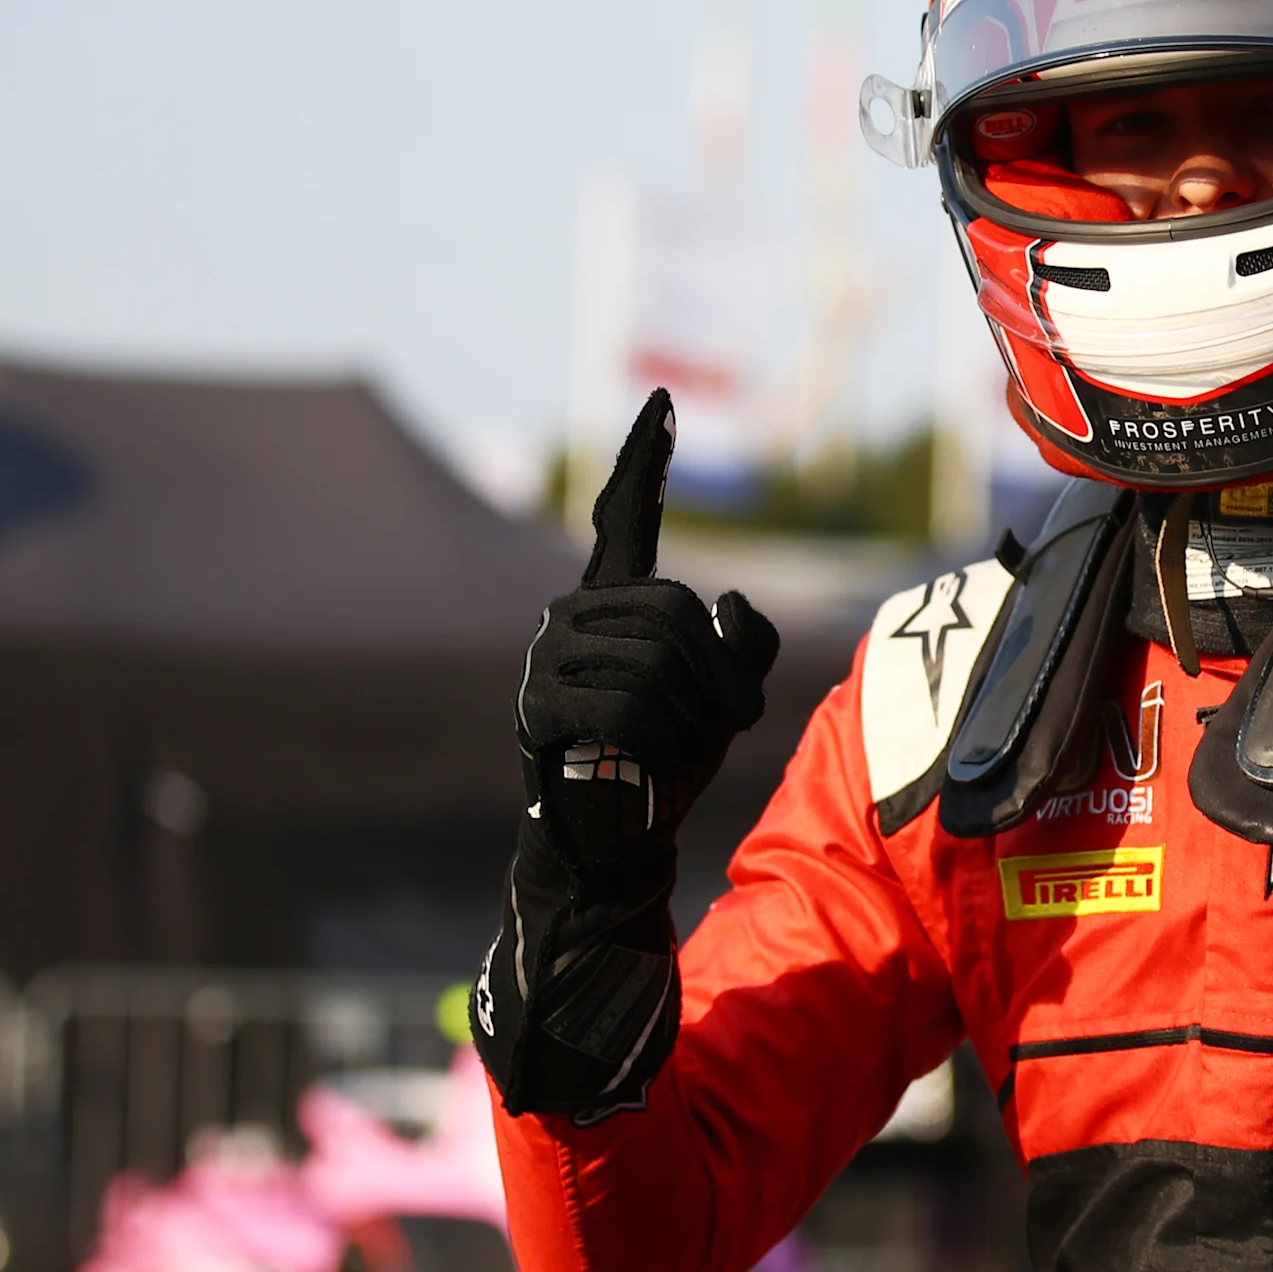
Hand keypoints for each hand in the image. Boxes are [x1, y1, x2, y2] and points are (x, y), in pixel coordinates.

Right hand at [479, 393, 780, 1118]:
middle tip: (708, 734)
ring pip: (661, 660)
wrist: (604, 868)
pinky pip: (629, 708)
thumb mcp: (716, 712)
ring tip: (666, 763)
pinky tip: (634, 773)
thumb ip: (732, 652)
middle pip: (676, 614)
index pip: (627, 527)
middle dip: (717, 678)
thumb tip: (735, 610)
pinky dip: (655, 746)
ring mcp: (544, 671)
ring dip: (693, 720)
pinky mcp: (536, 720)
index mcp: (605, 620)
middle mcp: (564, 630)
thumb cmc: (655, 789)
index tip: (662, 403)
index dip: (644, 467)